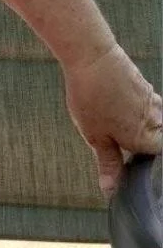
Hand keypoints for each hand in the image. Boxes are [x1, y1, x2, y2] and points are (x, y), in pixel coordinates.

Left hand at [61, 42, 162, 195]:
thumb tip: (111, 189)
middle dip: (143, 146)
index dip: (145, 166)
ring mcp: (155, 104)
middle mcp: (158, 122)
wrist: (91, 58)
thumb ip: (108, 164)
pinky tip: (116, 107)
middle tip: (120, 143)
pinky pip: (147, 108)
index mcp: (148, 140)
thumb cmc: (92, 97)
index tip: (132, 163)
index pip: (157, 162)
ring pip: (154, 124)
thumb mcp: (95, 138)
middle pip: (158, 143)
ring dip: (138, 127)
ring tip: (114, 122)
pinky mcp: (147, 89)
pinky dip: (135, 111)